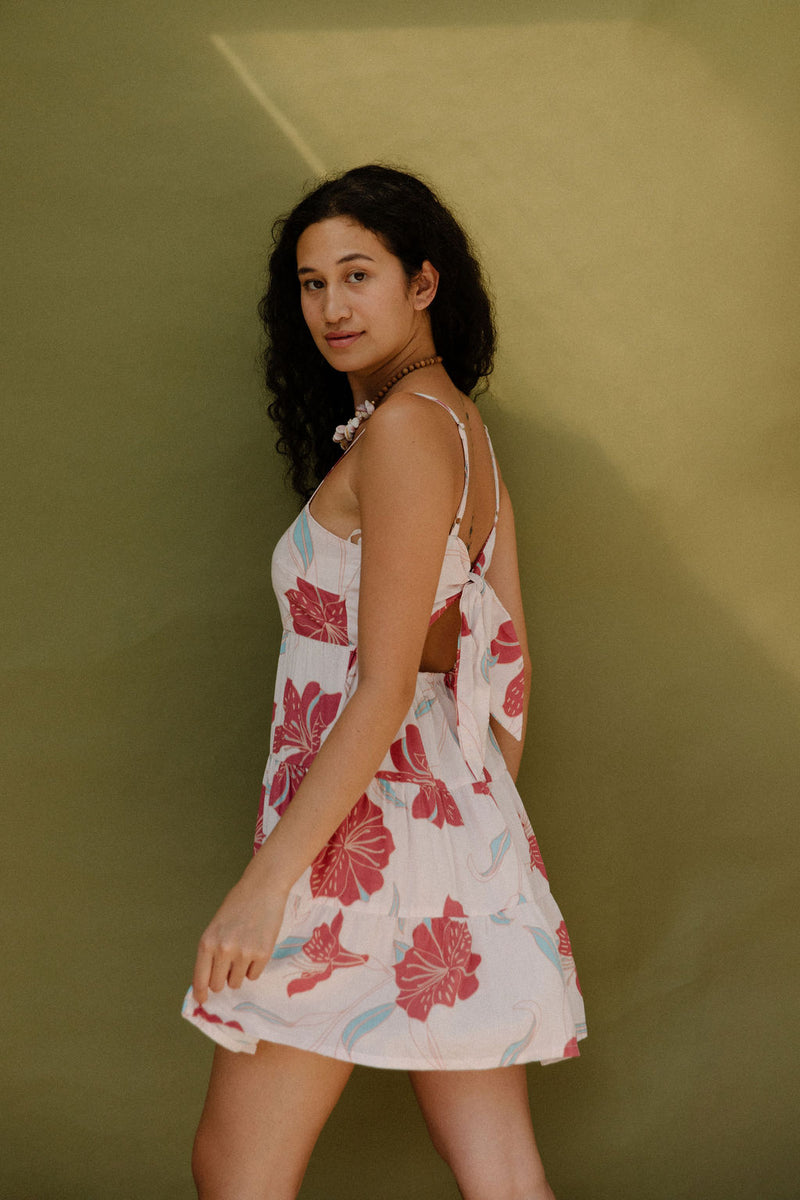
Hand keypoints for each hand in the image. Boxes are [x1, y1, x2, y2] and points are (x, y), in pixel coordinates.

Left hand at [192, 873, 287, 1005]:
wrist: (263, 888)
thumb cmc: (238, 905)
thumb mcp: (216, 927)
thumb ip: (211, 951)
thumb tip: (209, 981)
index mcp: (207, 942)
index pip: (200, 978)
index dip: (200, 993)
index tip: (202, 1000)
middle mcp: (223, 950)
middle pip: (218, 985)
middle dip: (222, 981)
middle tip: (229, 968)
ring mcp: (244, 953)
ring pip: (237, 982)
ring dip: (239, 973)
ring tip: (245, 951)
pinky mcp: (263, 954)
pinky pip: (254, 975)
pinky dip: (254, 967)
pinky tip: (257, 947)